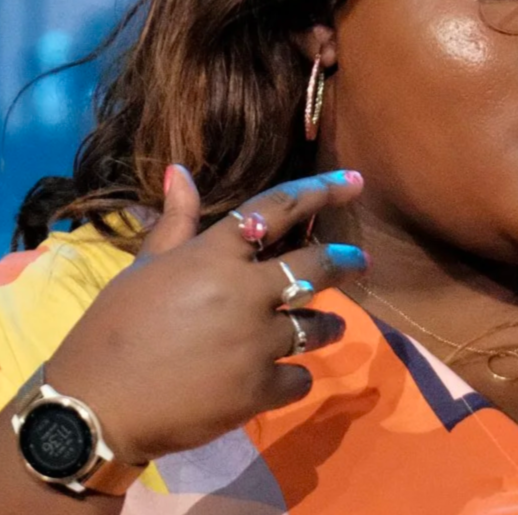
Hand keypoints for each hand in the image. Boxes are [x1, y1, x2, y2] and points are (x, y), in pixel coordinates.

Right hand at [44, 166, 367, 464]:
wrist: (94, 408)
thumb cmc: (114, 329)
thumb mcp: (144, 268)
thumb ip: (176, 222)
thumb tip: (180, 171)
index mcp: (215, 255)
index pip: (279, 208)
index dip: (321, 189)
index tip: (356, 180)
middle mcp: (244, 292)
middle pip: (316, 266)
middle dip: (346, 261)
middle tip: (360, 261)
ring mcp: (255, 343)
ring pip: (316, 325)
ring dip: (329, 323)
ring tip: (332, 325)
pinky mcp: (257, 390)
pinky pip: (298, 378)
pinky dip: (296, 376)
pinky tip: (289, 376)